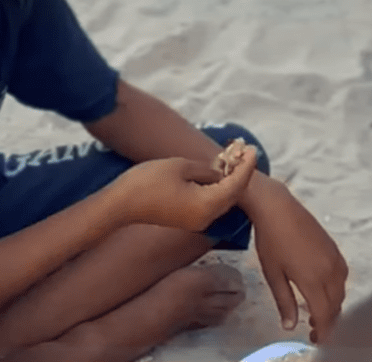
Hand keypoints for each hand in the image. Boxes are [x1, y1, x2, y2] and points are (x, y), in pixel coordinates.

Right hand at [111, 150, 256, 230]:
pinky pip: (210, 203)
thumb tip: (222, 173)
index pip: (236, 185)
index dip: (246, 166)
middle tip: (245, 152)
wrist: (120, 205)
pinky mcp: (188, 220)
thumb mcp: (181, 167)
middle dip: (241, 173)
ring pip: (222, 200)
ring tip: (233, 159)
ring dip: (230, 180)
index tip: (252, 150)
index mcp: (207, 205)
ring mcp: (197, 221)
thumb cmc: (148, 182)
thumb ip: (207, 170)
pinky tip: (217, 173)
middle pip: (233, 195)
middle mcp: (206, 218)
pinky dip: (217, 188)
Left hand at [246, 181, 348, 342]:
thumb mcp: (273, 274)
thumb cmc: (270, 241)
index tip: (317, 341)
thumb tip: (290, 326)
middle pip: (336, 304)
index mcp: (313, 279)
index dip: (324, 331)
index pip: (325, 314)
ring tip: (317, 313)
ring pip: (342, 291)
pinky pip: (343, 276)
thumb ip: (285, 302)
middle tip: (314, 331)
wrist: (278, 208)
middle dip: (329, 322)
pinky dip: (336, 290)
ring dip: (333, 306)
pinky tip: (323, 291)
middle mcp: (329, 270)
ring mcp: (334, 258)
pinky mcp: (335, 249)